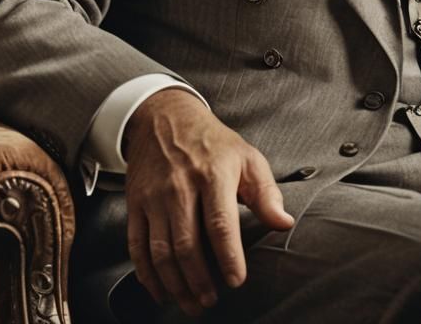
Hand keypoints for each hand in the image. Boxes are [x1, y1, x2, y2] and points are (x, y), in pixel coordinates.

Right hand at [123, 88, 293, 315]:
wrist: (165, 117)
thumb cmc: (211, 142)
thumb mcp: (247, 157)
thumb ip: (266, 192)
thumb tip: (284, 223)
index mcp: (213, 174)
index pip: (220, 222)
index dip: (228, 256)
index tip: (236, 280)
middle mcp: (180, 186)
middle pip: (187, 244)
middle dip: (200, 280)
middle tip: (211, 301)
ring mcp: (154, 196)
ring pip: (161, 251)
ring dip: (175, 284)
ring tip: (191, 303)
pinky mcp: (136, 204)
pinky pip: (137, 246)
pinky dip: (147, 275)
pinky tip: (161, 290)